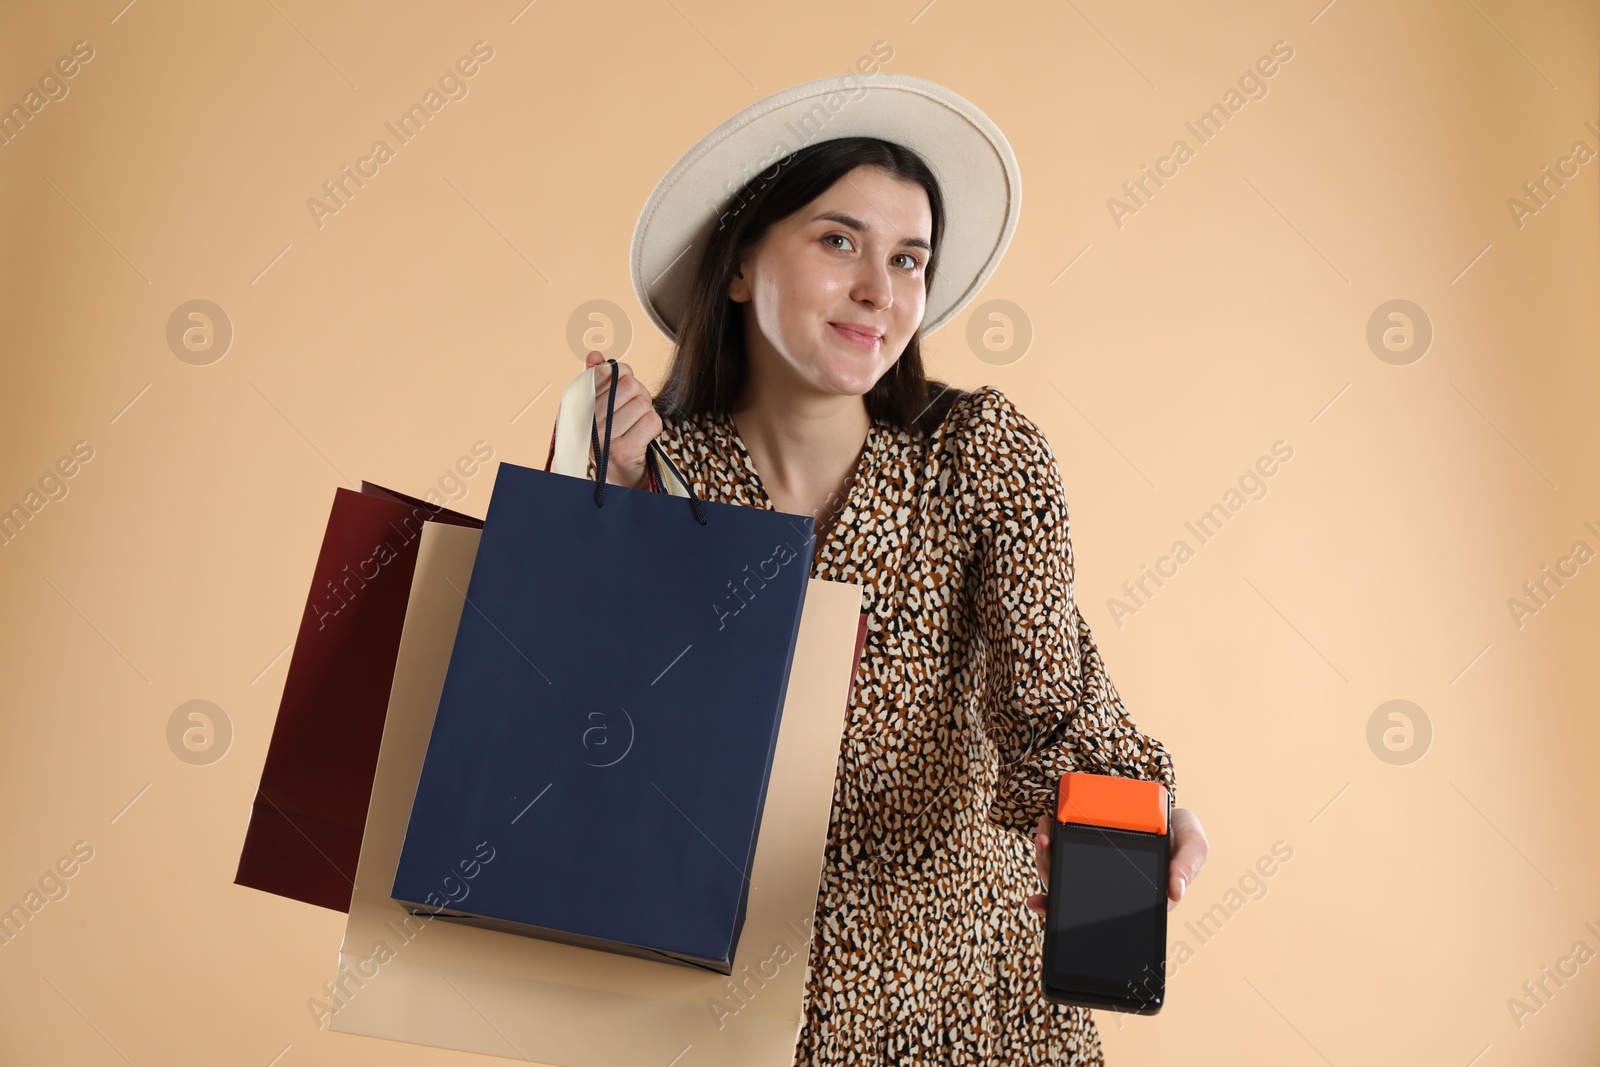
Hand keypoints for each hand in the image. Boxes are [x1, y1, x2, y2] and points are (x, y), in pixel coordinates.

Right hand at [583, 350, 661, 490]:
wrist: (615, 482)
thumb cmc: (608, 439)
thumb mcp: (597, 408)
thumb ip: (594, 380)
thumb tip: (594, 355)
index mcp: (578, 405)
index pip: (608, 371)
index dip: (624, 376)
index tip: (623, 391)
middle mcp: (587, 421)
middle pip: (630, 385)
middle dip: (639, 395)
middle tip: (634, 412)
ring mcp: (603, 438)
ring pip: (643, 404)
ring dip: (647, 414)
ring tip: (637, 426)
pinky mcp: (622, 451)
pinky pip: (651, 422)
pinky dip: (654, 428)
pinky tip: (643, 438)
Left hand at [1026, 807, 1209, 916]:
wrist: (1169, 807)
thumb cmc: (1180, 833)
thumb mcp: (1193, 845)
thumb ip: (1188, 865)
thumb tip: (1175, 891)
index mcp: (1134, 897)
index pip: (1100, 915)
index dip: (1069, 915)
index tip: (1047, 906)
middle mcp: (1110, 888)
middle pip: (1073, 895)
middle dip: (1050, 880)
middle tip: (1045, 858)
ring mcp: (1095, 867)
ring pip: (1063, 872)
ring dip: (1047, 858)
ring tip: (1043, 839)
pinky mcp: (1086, 845)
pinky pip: (1064, 850)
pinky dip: (1052, 842)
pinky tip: (1047, 829)